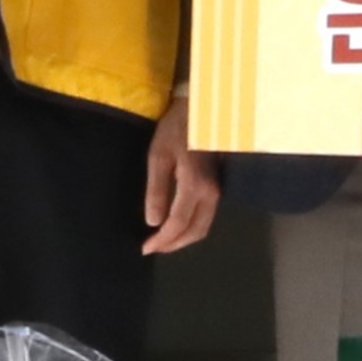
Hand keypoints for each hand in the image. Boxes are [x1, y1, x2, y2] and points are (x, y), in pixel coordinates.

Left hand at [145, 113, 218, 253]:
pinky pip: (205, 218)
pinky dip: (190, 228)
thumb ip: (156, 191)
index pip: (177, 224)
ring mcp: (216, 192)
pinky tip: (176, 227)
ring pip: (203, 227)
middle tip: (152, 248)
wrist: (199, 112)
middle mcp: (210, 194)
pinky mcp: (215, 189)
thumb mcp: (158, 158)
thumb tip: (153, 222)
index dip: (162, 240)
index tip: (145, 247)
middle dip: (173, 245)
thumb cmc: (175, 131)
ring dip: (183, 239)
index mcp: (194, 186)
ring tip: (162, 241)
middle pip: (194, 232)